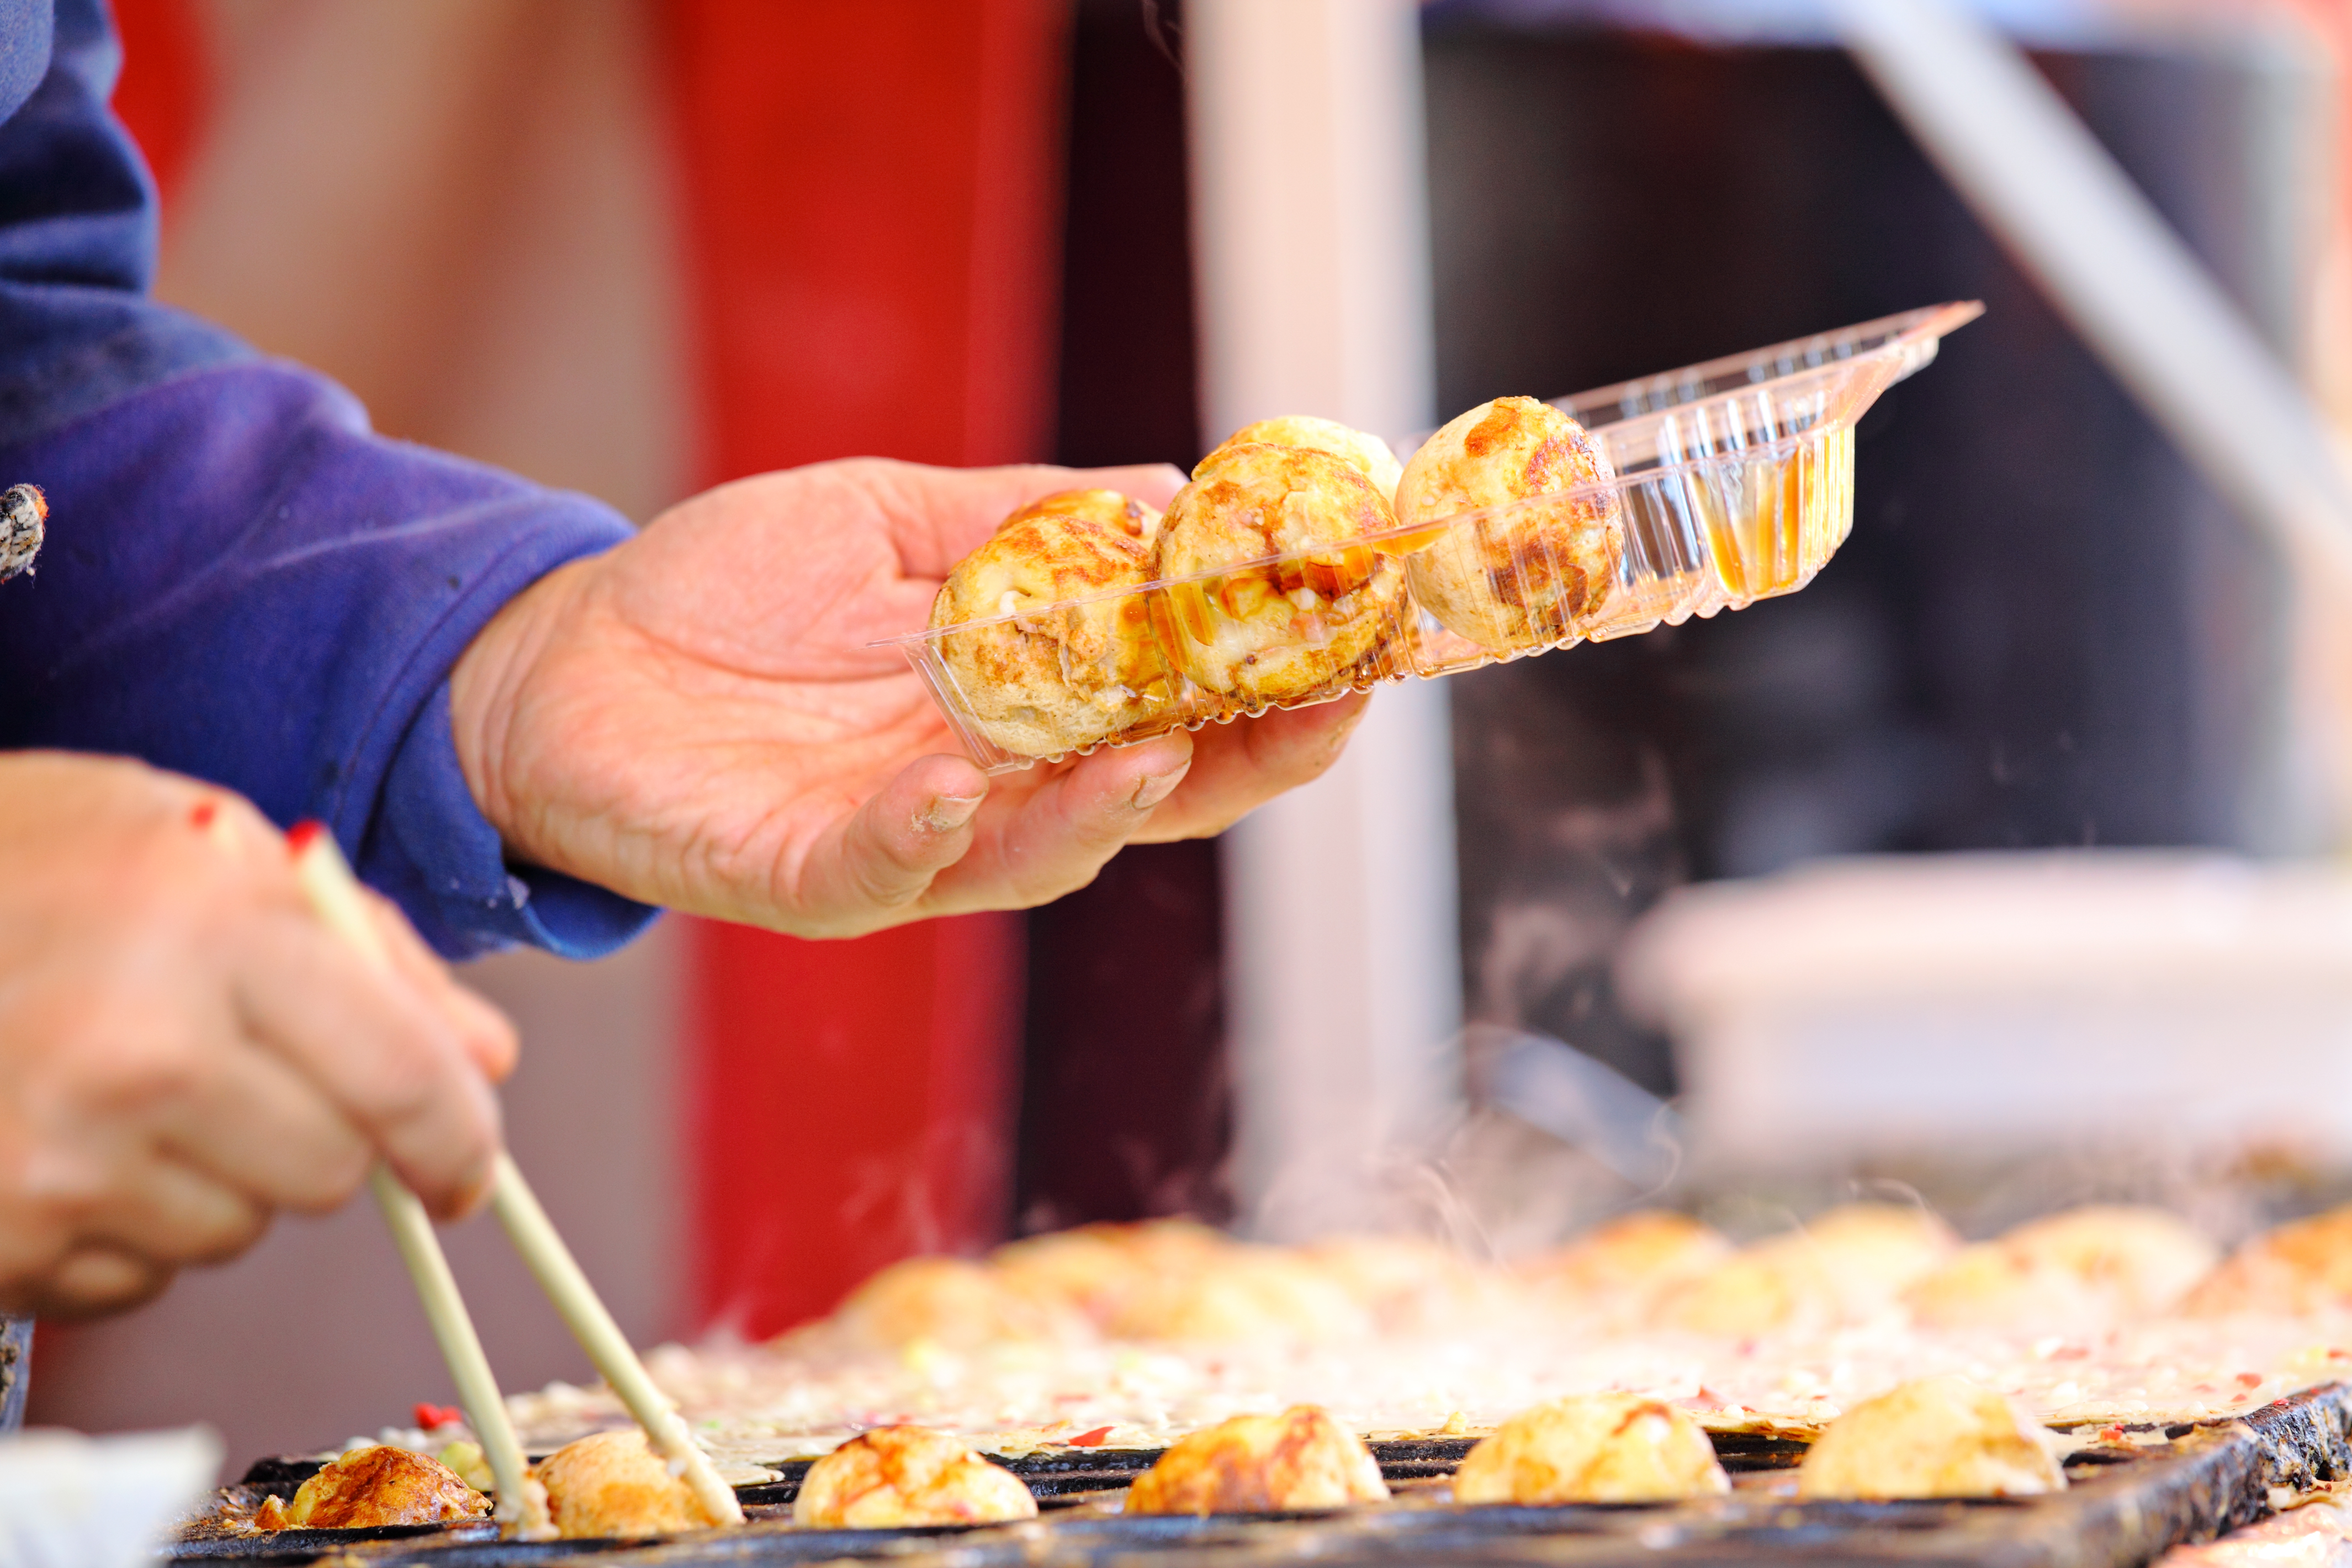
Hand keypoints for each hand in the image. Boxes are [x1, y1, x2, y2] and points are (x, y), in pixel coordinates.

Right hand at [0, 753, 515, 1317]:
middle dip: (323, 1137)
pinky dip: (131, 1221)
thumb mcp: (213, 849)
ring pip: (237, 1230)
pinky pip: (139, 1272)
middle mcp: (135, 1054)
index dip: (461, 1139)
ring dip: (219, 1177)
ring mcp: (55, 1158)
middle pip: (330, 1171)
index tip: (469, 1171)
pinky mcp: (2, 1239)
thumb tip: (486, 1061)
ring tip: (132, 1086)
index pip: (402, 1079)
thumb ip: (370, 958)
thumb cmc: (30, 861)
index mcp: (208, 932)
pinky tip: (72, 1134)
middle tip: (246, 1070)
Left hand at [450, 459, 1365, 936]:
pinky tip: (958, 780)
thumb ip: (1020, 521)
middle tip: (1327, 715)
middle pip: (1153, 802)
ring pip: (1040, 853)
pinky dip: (929, 833)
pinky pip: (885, 868)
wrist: (560, 654)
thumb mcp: (888, 519)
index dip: (1272, 690)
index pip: (1180, 713)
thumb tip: (1171, 491)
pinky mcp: (803, 875)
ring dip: (1107, 812)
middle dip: (1245, 766)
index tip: (1358, 640)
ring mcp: (905, 845)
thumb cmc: (723, 589)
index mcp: (1024, 705)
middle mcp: (990, 787)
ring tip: (1158, 758)